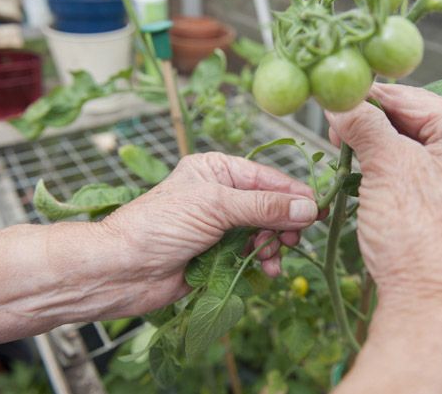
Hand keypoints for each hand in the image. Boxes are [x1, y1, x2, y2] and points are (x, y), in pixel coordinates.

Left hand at [99, 152, 318, 316]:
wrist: (122, 270)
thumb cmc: (159, 226)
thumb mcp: (215, 206)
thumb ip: (264, 206)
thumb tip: (308, 207)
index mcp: (217, 170)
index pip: (267, 178)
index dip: (294, 194)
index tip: (320, 210)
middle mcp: (220, 195)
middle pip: (270, 206)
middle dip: (284, 222)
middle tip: (296, 238)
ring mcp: (220, 226)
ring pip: (264, 232)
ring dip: (274, 245)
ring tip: (274, 256)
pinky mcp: (219, 254)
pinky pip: (252, 254)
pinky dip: (262, 261)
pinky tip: (266, 269)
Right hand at [327, 83, 441, 392]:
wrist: (432, 305)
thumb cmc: (420, 236)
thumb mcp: (388, 168)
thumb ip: (364, 125)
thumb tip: (340, 103)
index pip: (415, 98)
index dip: (370, 97)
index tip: (335, 99)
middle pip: (415, 124)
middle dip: (372, 127)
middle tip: (335, 133)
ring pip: (412, 152)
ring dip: (376, 152)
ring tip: (345, 157)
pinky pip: (415, 178)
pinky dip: (387, 175)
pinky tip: (364, 180)